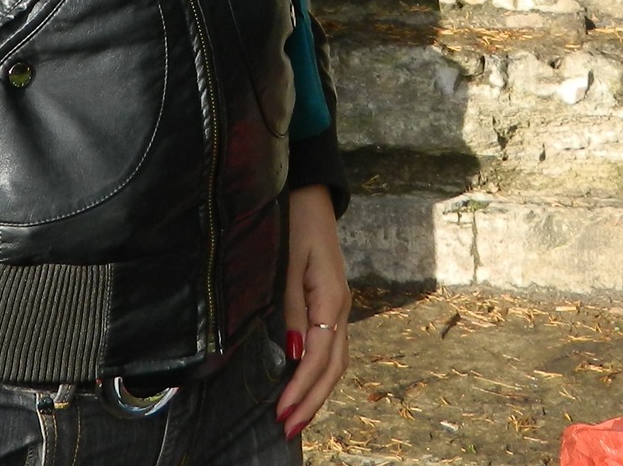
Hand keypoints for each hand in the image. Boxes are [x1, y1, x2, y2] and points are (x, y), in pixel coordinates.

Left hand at [275, 185, 349, 437]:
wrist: (309, 194)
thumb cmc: (295, 223)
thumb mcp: (288, 264)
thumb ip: (291, 309)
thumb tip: (296, 354)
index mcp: (331, 299)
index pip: (319, 357)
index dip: (301, 389)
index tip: (282, 413)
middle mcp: (340, 307)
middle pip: (333, 367)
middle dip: (311, 401)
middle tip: (287, 429)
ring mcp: (338, 306)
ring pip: (336, 361)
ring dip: (317, 392)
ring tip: (296, 417)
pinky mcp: (330, 303)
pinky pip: (331, 347)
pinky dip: (320, 373)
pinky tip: (305, 386)